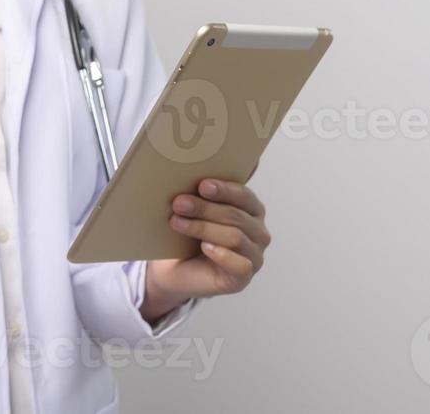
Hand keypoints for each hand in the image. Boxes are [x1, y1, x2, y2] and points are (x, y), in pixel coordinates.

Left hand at [146, 162, 269, 308]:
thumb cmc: (186, 233)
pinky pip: (240, 265)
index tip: (202, 185)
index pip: (244, 195)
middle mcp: (257, 232)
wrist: (172, 267)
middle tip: (178, 202)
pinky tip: (205, 247)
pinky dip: (222, 254)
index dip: (224, 189)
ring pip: (234, 237)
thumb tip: (211, 150)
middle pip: (236, 216)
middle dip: (205, 208)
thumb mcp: (193, 207)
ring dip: (203, 228)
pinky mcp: (243, 278)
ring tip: (177, 222)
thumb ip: (203, 186)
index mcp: (250, 209)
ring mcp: (254, 256)